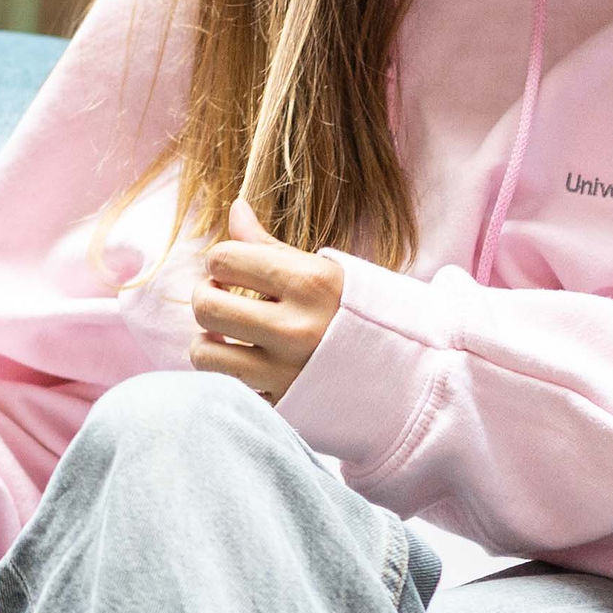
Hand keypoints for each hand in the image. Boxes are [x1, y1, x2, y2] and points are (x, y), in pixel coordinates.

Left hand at [189, 199, 342, 401]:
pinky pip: (225, 387)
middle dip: (207, 296)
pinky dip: (227, 373)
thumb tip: (235, 207)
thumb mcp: (324, 272)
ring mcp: (288, 372)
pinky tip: (243, 361)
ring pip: (203, 352)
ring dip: (209, 341)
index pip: (223, 258)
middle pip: (205, 304)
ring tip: (228, 334)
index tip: (234, 269)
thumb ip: (270, 246)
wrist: (409, 375)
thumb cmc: (358, 314)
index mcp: (310, 283)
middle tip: (224, 298)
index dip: (221, 261)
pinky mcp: (282, 405)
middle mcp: (296, 328)